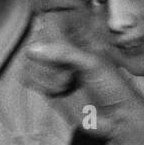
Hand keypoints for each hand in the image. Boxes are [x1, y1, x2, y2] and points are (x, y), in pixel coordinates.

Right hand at [22, 37, 141, 136]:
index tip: (66, 58)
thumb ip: (64, 53)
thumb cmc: (111, 86)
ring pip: (28, 63)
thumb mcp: (93, 63)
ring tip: (67, 85)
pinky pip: (27, 78)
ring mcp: (52, 69)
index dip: (52, 40)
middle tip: (70, 75)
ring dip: (45, 76)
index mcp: (77, 38)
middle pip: (35, 45)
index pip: (50, 26)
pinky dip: (40, 85)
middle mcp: (61, 51)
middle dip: (49, 63)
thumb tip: (31, 49)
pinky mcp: (46, 86)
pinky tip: (58, 92)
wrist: (116, 118)